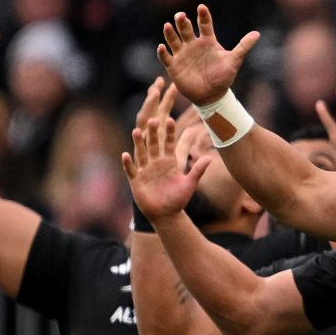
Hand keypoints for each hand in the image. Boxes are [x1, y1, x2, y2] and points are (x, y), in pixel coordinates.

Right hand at [121, 80, 202, 218]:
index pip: (169, 144)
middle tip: (153, 119)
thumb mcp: (190, 184)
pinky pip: (132, 170)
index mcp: (169, 162)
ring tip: (136, 131)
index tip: (170, 119)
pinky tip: (126, 155)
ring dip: (138, 143)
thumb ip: (198, 170)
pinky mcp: (137, 181)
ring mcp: (145, 171)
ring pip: (141, 154)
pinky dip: (128, 163)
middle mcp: (156, 163)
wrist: (167, 214)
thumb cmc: (179, 199)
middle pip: (154, 145)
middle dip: (154, 133)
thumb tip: (209, 158)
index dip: (170, 133)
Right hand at [157, 4, 261, 105]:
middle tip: (181, 16)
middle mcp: (193, 45)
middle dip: (182, 22)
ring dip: (170, 33)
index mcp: (207, 41)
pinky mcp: (173, 66)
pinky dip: (163, 52)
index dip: (203, 16)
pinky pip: (166, 58)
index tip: (201, 7)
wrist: (212, 96)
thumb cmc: (223, 77)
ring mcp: (182, 54)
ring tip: (168, 26)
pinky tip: (162, 47)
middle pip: (186, 30)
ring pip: (173, 40)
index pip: (204, 25)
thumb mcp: (234, 61)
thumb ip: (243, 46)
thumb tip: (258, 34)